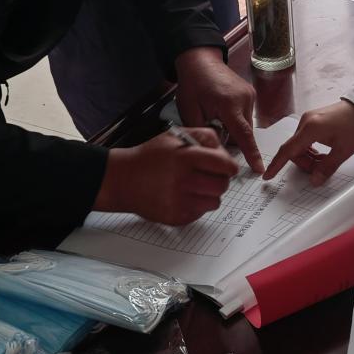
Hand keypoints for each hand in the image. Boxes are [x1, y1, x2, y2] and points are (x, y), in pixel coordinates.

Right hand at [96, 127, 238, 225]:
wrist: (123, 180)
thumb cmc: (149, 157)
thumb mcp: (175, 136)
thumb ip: (203, 136)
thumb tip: (223, 150)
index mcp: (185, 158)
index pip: (224, 165)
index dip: (229, 166)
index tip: (228, 167)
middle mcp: (183, 180)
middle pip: (222, 185)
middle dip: (220, 179)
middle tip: (209, 175)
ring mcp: (179, 201)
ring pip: (215, 201)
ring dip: (209, 194)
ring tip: (195, 186)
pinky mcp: (176, 217)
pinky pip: (200, 213)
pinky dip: (197, 205)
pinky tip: (183, 195)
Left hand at [174, 47, 262, 172]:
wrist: (200, 60)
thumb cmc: (192, 84)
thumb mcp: (190, 111)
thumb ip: (203, 133)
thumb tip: (214, 151)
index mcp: (228, 104)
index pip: (243, 135)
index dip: (251, 154)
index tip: (259, 169)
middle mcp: (243, 99)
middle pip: (243, 132)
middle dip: (230, 137)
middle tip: (213, 128)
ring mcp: (249, 94)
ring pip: (245, 124)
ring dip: (233, 127)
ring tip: (215, 114)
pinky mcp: (250, 93)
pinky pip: (245, 115)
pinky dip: (235, 118)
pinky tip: (222, 110)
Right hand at [265, 100, 353, 184]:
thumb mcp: (343, 151)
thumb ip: (327, 167)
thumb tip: (314, 180)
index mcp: (310, 129)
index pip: (288, 150)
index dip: (277, 165)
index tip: (267, 175)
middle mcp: (305, 122)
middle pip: (293, 149)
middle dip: (303, 163)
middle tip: (319, 170)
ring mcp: (308, 120)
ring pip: (299, 145)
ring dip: (307, 157)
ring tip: (324, 161)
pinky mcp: (312, 120)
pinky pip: (304, 139)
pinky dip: (310, 149)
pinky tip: (322, 153)